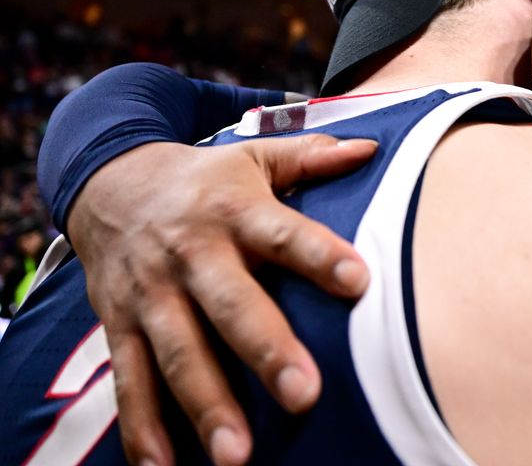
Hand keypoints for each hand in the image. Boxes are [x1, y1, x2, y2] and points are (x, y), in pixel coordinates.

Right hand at [67, 135, 376, 465]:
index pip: (283, 233)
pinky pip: (130, 380)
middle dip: (266, 350)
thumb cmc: (205, 178)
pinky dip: (143, 428)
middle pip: (230, 304)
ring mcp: (150, 293)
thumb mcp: (254, 155)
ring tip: (239, 455)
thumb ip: (311, 156)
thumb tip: (372, 148)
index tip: (359, 282)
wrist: (107, 182)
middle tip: (305, 394)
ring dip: (205, 406)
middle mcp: (191, 252)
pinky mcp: (117, 325)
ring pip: (177, 353)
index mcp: (233, 208)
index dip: (320, 255)